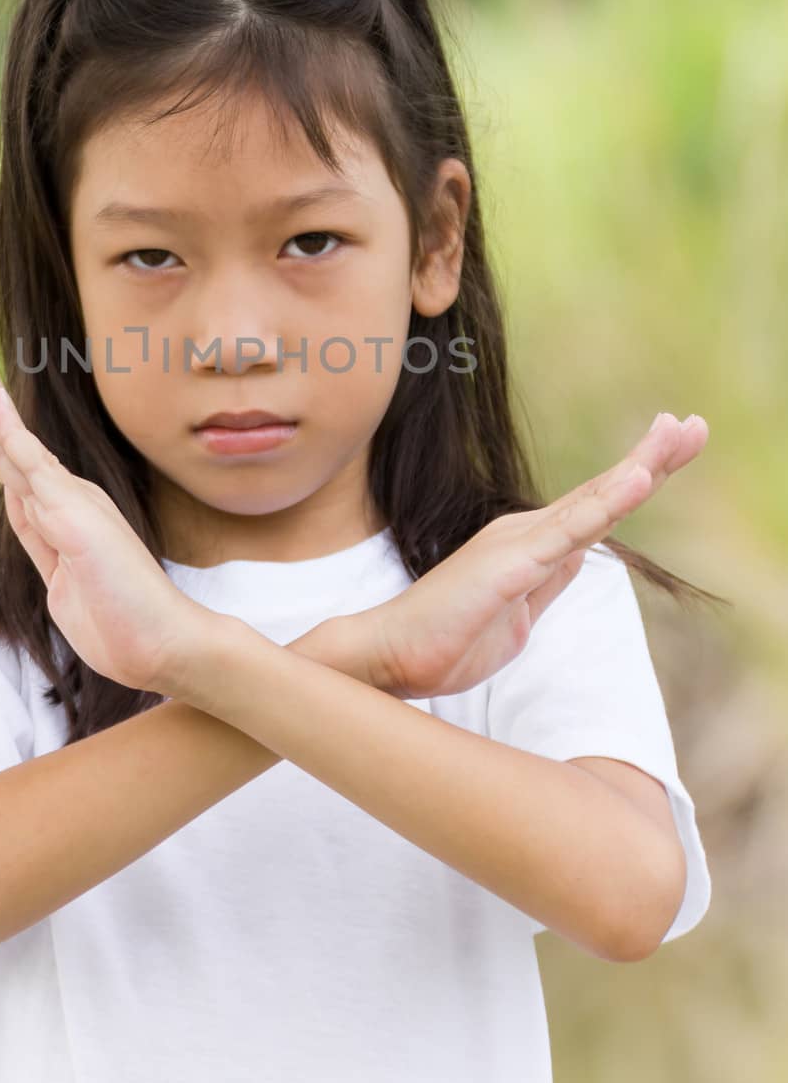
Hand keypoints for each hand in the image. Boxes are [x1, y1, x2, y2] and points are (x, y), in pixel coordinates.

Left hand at [0, 329, 213, 696]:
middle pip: (0, 435)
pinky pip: (31, 464)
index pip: (7, 455)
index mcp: (58, 510)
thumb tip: (22, 508)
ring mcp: (69, 499)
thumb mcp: (64, 583)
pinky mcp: (74, 513)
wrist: (164, 646)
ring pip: (8, 437)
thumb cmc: (121, 622)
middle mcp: (63, 494)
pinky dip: (4, 428)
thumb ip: (42, 542)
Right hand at [358, 412, 708, 699]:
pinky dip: (607, 502)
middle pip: (603, 492)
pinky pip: (569, 532)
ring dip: (640, 467)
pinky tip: (639, 480)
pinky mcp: (509, 565)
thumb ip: (549, 581)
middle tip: (695, 425)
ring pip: (593, 502)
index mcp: (530, 546)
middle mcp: (526, 533)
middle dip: (653, 457)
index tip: (676, 444)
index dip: (639, 476)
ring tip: (678, 433)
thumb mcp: (517, 615)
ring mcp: (518, 544)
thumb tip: (584, 556)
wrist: (389, 657)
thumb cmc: (446, 640)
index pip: (597, 508)